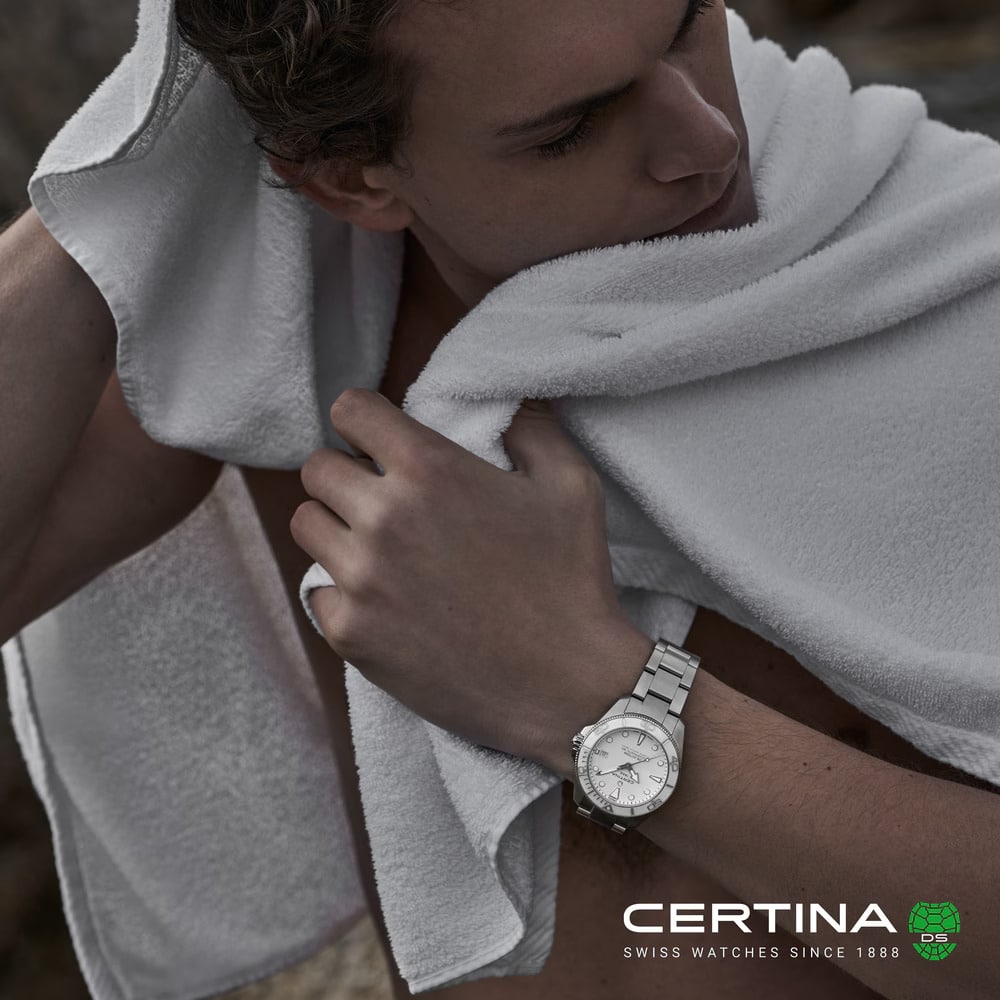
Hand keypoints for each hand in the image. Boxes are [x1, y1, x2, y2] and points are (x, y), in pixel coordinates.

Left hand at [290, 388, 653, 771]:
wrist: (568, 685)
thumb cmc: (572, 581)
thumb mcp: (570, 486)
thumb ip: (529, 427)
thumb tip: (505, 400)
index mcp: (430, 470)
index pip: (350, 411)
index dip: (364, 420)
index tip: (378, 440)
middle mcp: (384, 518)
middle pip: (316, 468)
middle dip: (347, 475)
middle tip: (382, 498)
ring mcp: (362, 579)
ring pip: (306, 525)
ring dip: (337, 528)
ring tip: (378, 547)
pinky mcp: (351, 634)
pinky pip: (316, 590)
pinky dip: (343, 590)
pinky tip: (384, 599)